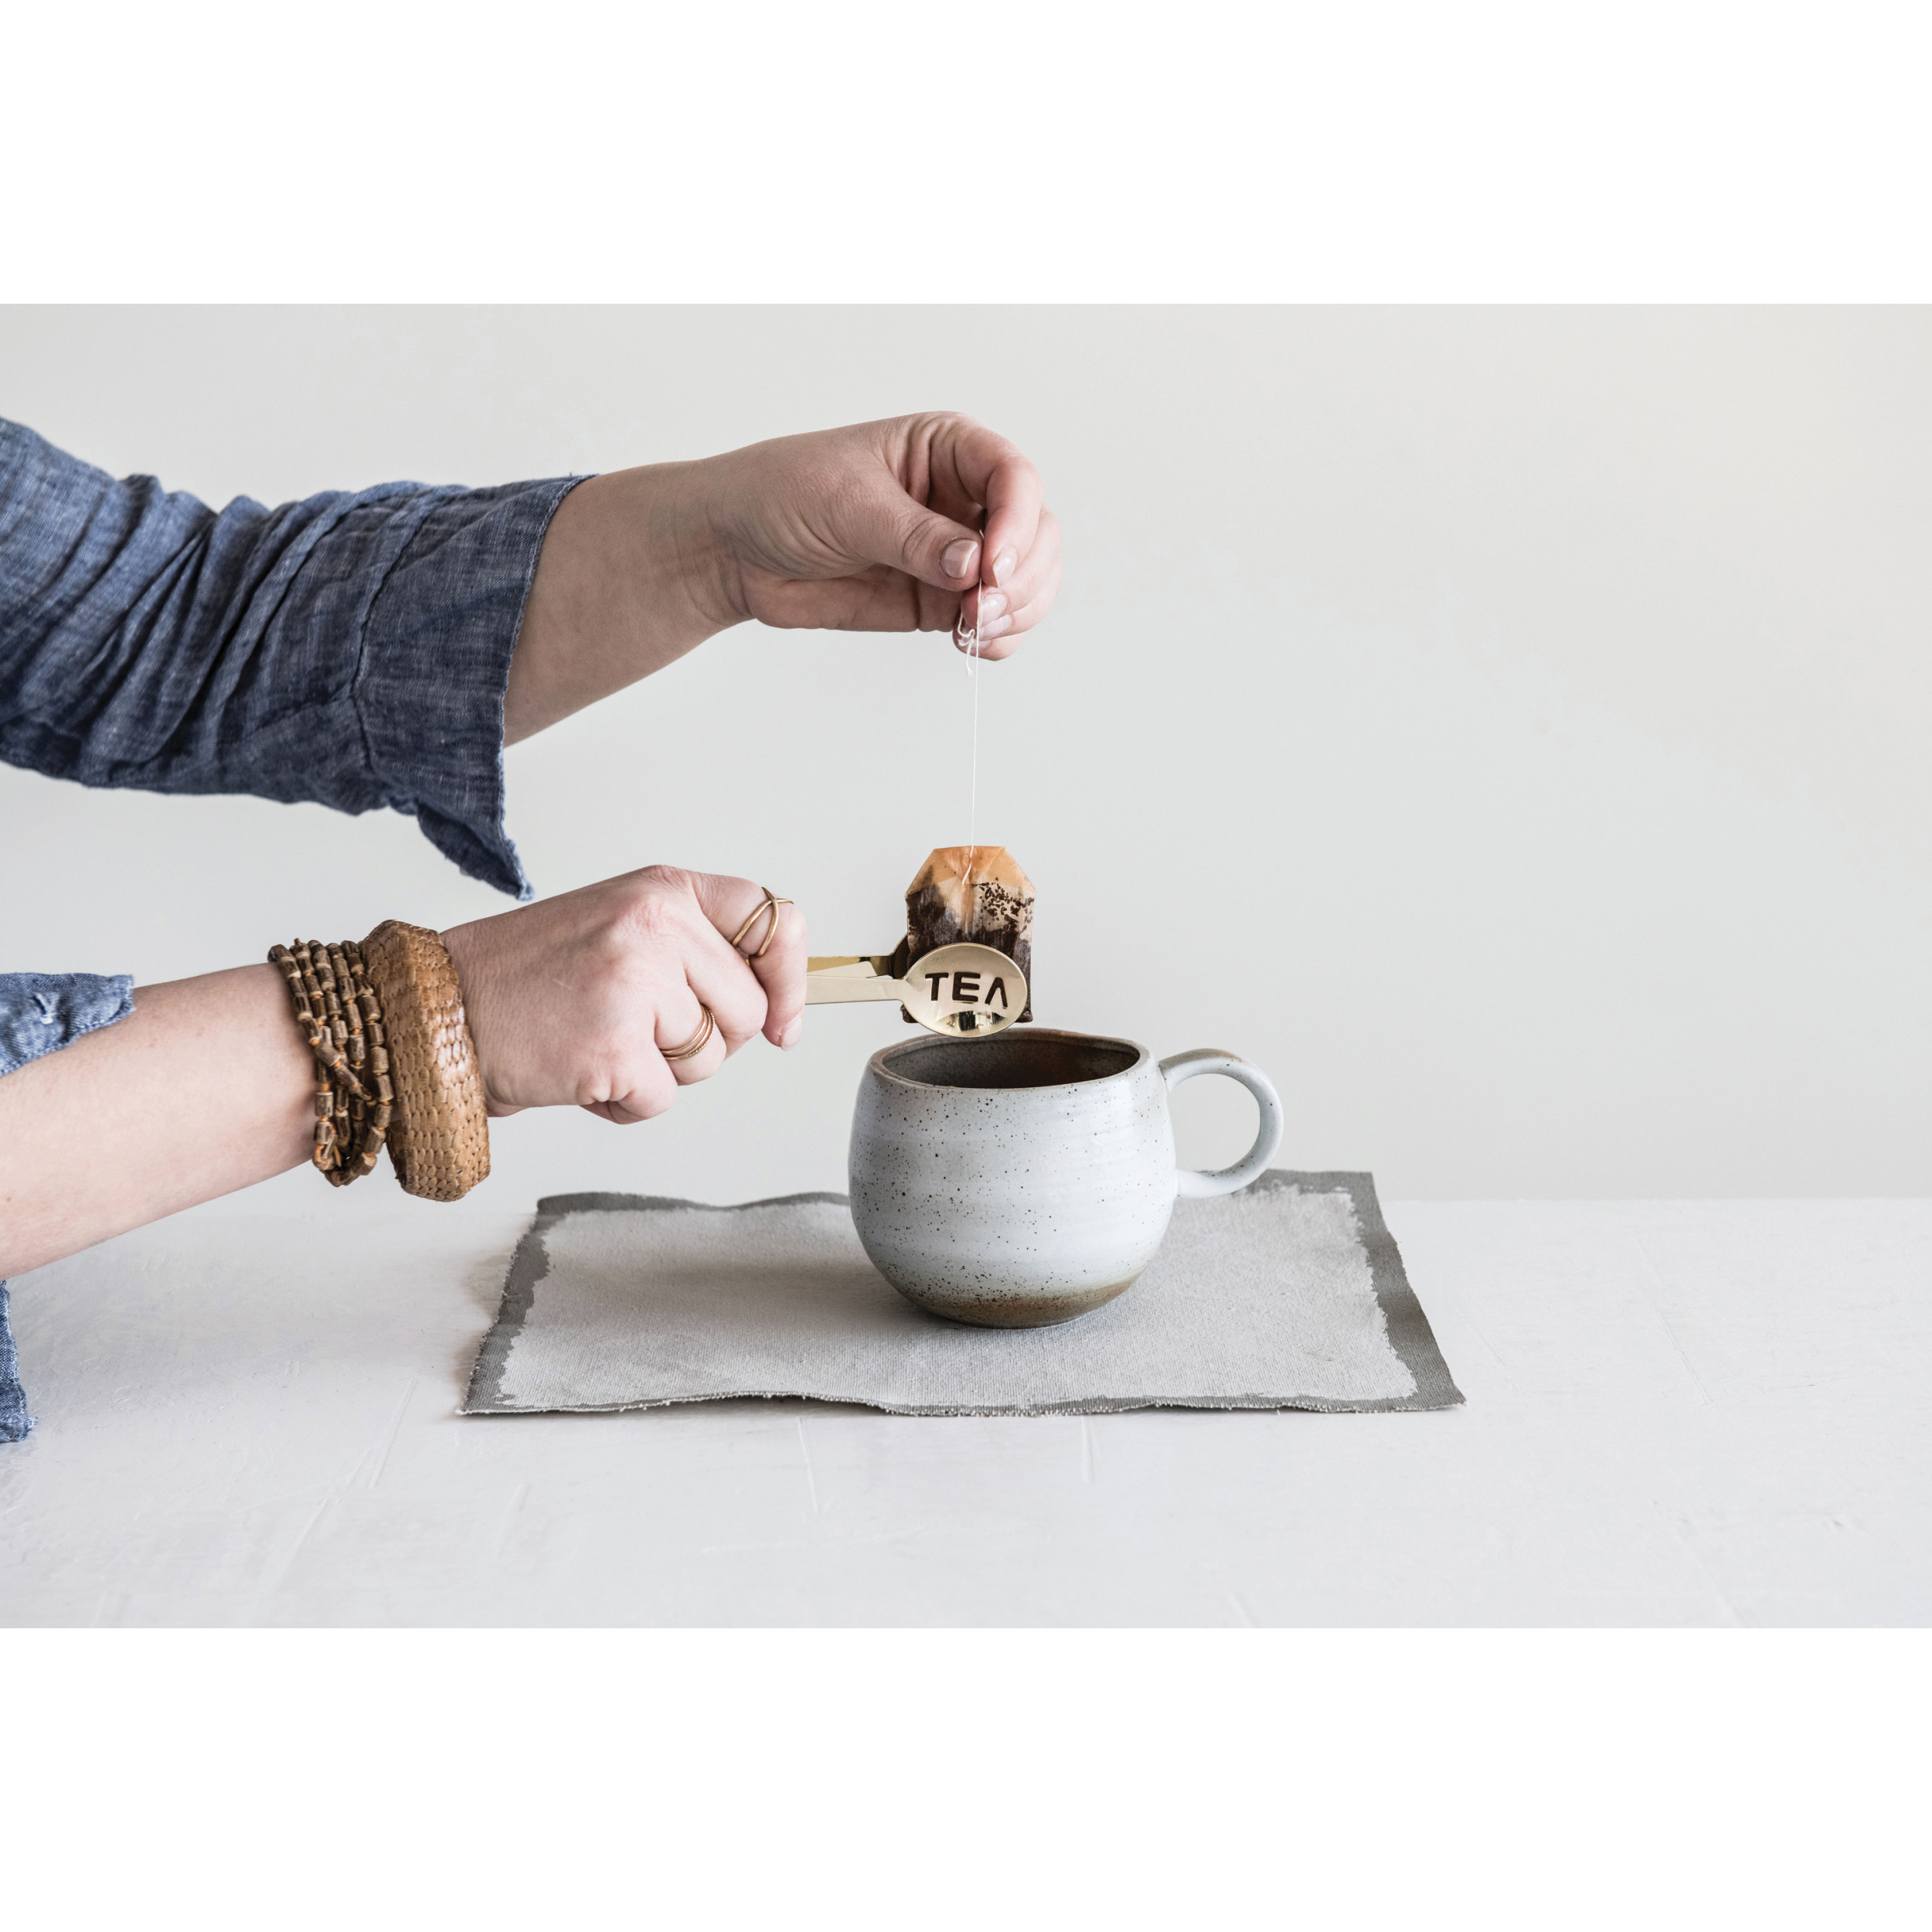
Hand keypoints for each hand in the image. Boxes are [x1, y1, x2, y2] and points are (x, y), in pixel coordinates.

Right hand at [440, 865, 805, 1124]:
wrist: (440, 1010)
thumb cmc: (527, 977)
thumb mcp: (620, 926)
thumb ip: (694, 947)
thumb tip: (777, 1002)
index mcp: (663, 890)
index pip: (773, 919)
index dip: (789, 976)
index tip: (783, 1018)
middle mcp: (657, 925)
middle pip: (747, 1008)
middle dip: (705, 1036)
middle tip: (634, 1023)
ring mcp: (637, 984)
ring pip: (710, 1058)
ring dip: (661, 1069)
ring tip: (598, 1038)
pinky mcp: (617, 1045)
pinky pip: (663, 1098)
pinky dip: (625, 1101)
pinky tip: (581, 1069)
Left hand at [699, 413, 1060, 661]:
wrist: (735, 549)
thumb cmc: (782, 496)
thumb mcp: (848, 504)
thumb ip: (913, 536)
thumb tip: (972, 566)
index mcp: (948, 448)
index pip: (1014, 478)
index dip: (1018, 522)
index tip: (992, 566)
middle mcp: (963, 498)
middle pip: (1036, 534)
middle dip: (1023, 575)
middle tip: (982, 608)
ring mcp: (956, 553)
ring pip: (1027, 583)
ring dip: (1017, 611)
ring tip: (974, 630)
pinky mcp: (941, 602)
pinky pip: (993, 623)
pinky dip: (996, 638)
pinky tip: (974, 644)